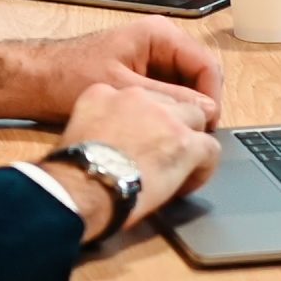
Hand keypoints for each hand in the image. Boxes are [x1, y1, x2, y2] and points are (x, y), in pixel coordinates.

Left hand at [0, 17, 224, 123]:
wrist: (34, 81)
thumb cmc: (69, 77)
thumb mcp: (124, 90)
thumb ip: (168, 99)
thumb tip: (206, 112)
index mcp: (159, 35)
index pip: (207, 65)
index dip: (212, 98)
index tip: (206, 128)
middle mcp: (160, 42)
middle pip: (200, 76)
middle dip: (199, 107)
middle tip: (192, 137)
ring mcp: (151, 58)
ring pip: (185, 88)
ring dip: (183, 111)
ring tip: (176, 137)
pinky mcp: (141, 75)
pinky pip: (167, 93)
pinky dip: (167, 112)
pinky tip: (159, 131)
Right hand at [47, 84, 222, 237]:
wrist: (79, 188)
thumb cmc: (69, 172)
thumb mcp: (75, 134)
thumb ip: (98, 127)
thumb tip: (111, 145)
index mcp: (104, 92)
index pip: (137, 97)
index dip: (144, 120)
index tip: (140, 140)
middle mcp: (137, 97)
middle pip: (169, 104)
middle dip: (170, 127)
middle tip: (163, 154)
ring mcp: (165, 117)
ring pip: (196, 119)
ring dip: (190, 143)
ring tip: (180, 168)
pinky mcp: (185, 142)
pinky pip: (210, 149)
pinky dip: (204, 167)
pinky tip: (190, 182)